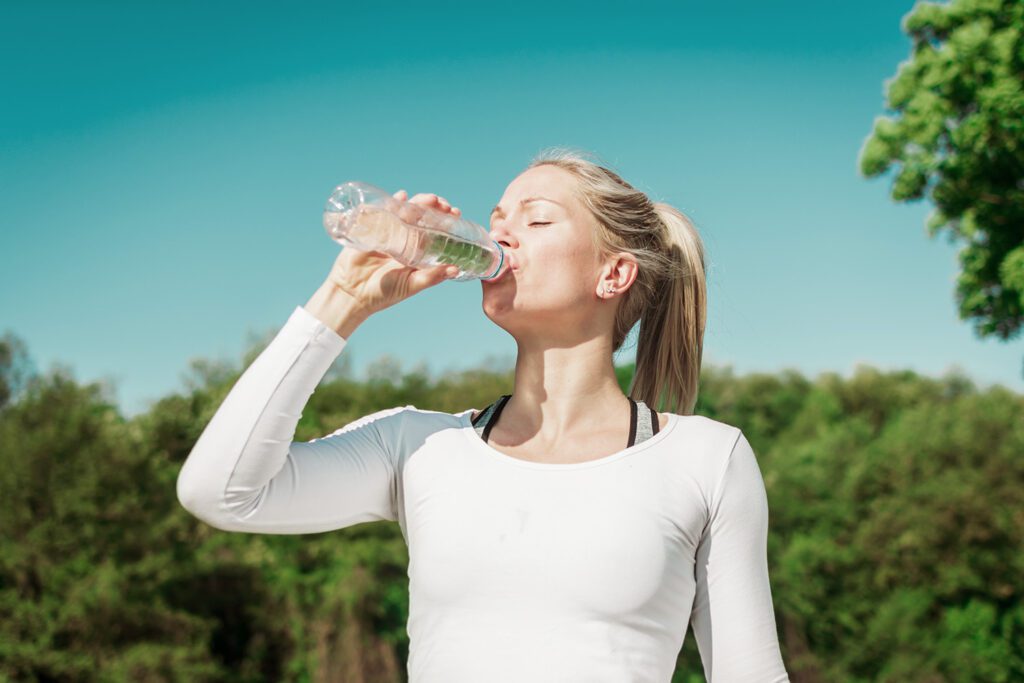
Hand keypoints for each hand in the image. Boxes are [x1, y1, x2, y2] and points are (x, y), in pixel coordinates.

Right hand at [323, 189, 463, 316]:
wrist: (352, 294)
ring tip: (430, 199)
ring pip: (406, 211)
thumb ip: (431, 277)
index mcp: (417, 251)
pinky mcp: (372, 229)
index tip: (456, 213)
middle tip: (444, 204)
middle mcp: (405, 238)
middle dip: (434, 207)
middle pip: (422, 216)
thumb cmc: (383, 294)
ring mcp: (388, 232)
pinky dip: (392, 201)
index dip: (446, 220)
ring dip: (419, 202)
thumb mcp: (411, 285)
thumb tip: (456, 270)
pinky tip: (402, 196)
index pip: (436, 230)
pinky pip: (383, 211)